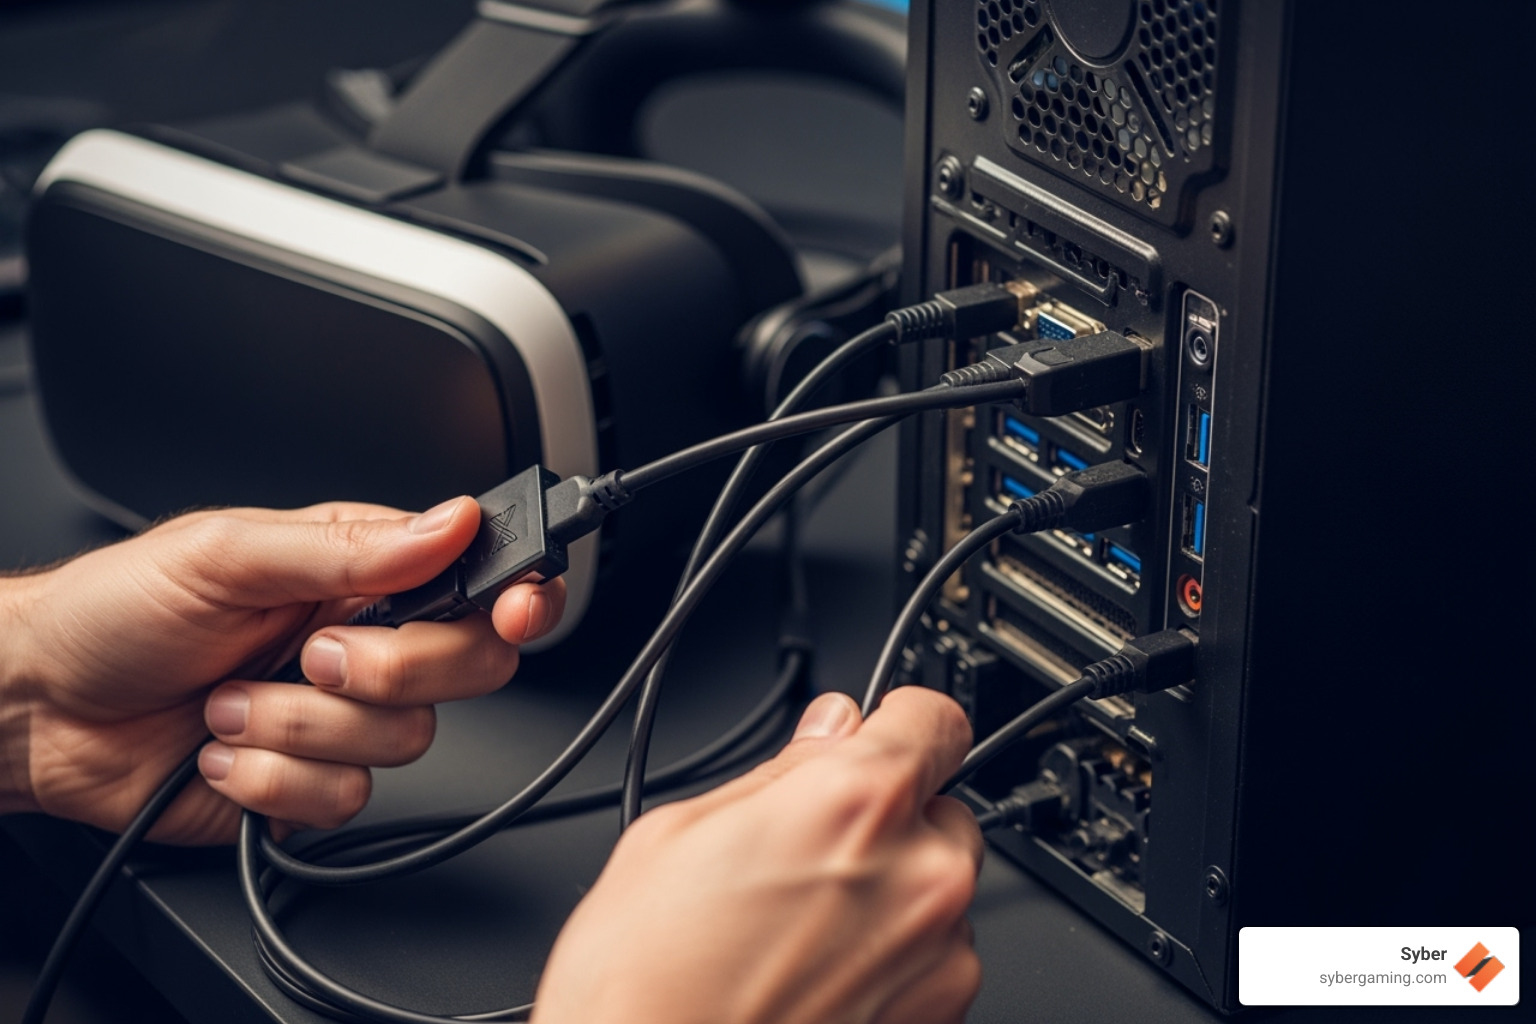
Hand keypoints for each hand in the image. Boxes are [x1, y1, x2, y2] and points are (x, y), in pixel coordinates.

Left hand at [0, 498, 563, 843]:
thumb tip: (451, 521)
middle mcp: (366, 642)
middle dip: (391, 668)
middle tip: (311, 654)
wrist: (42, 710)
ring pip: (405, 739)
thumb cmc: (118, 613)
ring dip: (298, 724)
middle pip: (471, 664)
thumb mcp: (227, 553)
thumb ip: (349, 545)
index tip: (517, 609)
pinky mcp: (312, 783)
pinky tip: (224, 747)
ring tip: (230, 700)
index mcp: (361, 570)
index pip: (479, 575)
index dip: (521, 594)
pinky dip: (272, 775)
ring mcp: (343, 717)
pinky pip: (345, 797)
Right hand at [532, 687, 982, 1023]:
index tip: (877, 737)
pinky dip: (895, 959)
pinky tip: (818, 973)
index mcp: (856, 802)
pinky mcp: (942, 1017)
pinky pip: (937, 958)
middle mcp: (920, 876)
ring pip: (939, 889)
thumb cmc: (645, 988)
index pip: (935, 718)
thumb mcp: (678, 834)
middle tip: (807, 855)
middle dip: (887, 820)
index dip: (898, 723)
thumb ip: (781, 770)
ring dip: (892, 894)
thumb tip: (827, 730)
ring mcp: (940, 957)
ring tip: (801, 930)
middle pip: (941, 808)